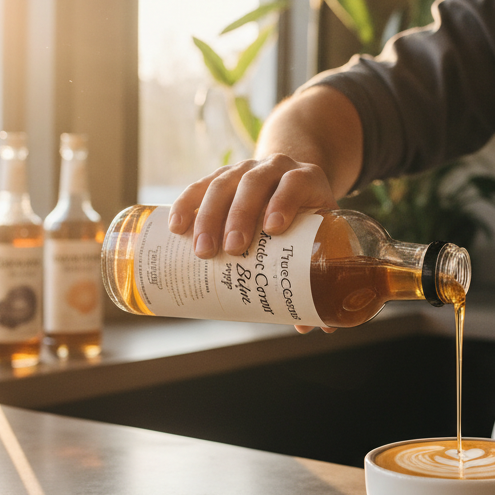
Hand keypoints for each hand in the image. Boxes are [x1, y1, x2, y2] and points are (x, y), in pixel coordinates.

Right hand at [167, 154, 337, 333]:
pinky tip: (176, 226)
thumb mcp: (319, 234)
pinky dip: (186, 204)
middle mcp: (274, 168)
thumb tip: (311, 326)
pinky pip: (200, 185)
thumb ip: (315, 274)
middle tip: (232, 249)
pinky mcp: (221, 177)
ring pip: (224, 183)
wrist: (292, 180)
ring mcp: (246, 169)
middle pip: (254, 184)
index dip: (284, 201)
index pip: (295, 184)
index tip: (273, 228)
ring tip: (202, 250)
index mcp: (306, 179)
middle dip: (240, 216)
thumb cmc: (308, 216)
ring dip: (209, 216)